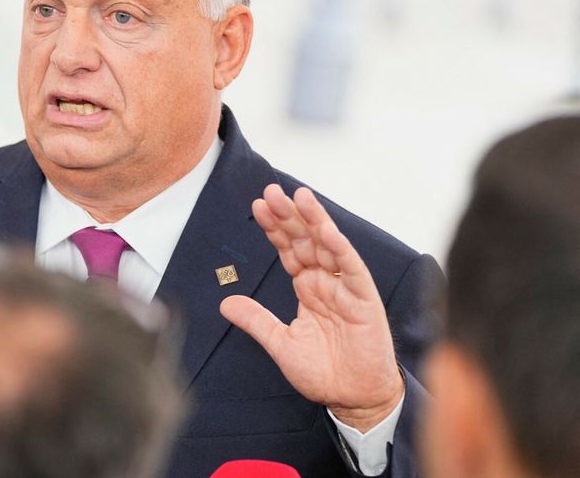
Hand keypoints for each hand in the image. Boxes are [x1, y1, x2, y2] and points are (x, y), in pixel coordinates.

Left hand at [220, 184, 402, 431]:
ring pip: (328, 245)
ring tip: (298, 196)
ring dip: (314, 220)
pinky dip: (339, 247)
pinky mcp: (364, 298)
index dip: (274, 228)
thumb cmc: (324, 372)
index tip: (258, 206)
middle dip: (289, 215)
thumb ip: (256, 321)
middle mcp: (325, 282)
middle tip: (271, 191)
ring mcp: (345, 287)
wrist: (353, 397)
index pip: (288, 249)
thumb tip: (225, 303)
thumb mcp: (281, 344)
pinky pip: (350, 267)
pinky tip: (325, 229)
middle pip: (305, 239)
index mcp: (307, 288)